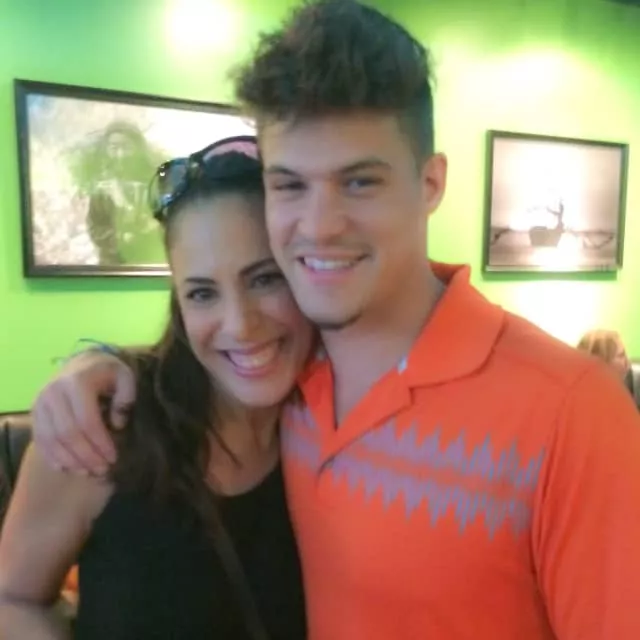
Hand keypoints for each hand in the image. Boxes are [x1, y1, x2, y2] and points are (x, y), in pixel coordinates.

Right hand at [31, 350, 135, 475]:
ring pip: (51, 440)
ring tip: (88, 472)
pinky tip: (68, 468)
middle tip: (102, 469)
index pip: (87, 420)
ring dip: (70, 460)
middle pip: (67, 433)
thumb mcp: (125, 377)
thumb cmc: (107, 372)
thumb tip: (117, 425)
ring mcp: (40, 403)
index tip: (113, 457)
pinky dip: (52, 457)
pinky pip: (39, 439)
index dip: (100, 443)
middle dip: (86, 456)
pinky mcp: (34, 412)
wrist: (82, 362)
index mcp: (77, 382)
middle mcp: (54, 392)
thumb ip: (126, 398)